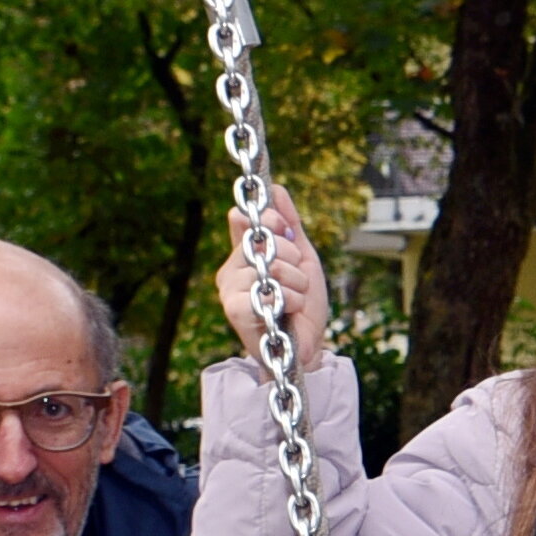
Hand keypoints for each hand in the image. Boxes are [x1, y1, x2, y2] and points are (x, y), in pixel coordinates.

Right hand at [217, 187, 331, 361]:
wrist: (307, 346)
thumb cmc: (303, 304)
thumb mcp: (303, 258)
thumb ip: (290, 225)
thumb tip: (276, 188)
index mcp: (242, 253)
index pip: (243, 216)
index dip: (270, 219)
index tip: (287, 232)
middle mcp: (230, 269)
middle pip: (263, 239)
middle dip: (293, 258)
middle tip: (296, 280)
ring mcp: (229, 289)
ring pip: (271, 265)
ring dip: (297, 283)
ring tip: (295, 299)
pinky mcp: (234, 310)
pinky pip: (270, 289)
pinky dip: (291, 300)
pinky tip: (288, 312)